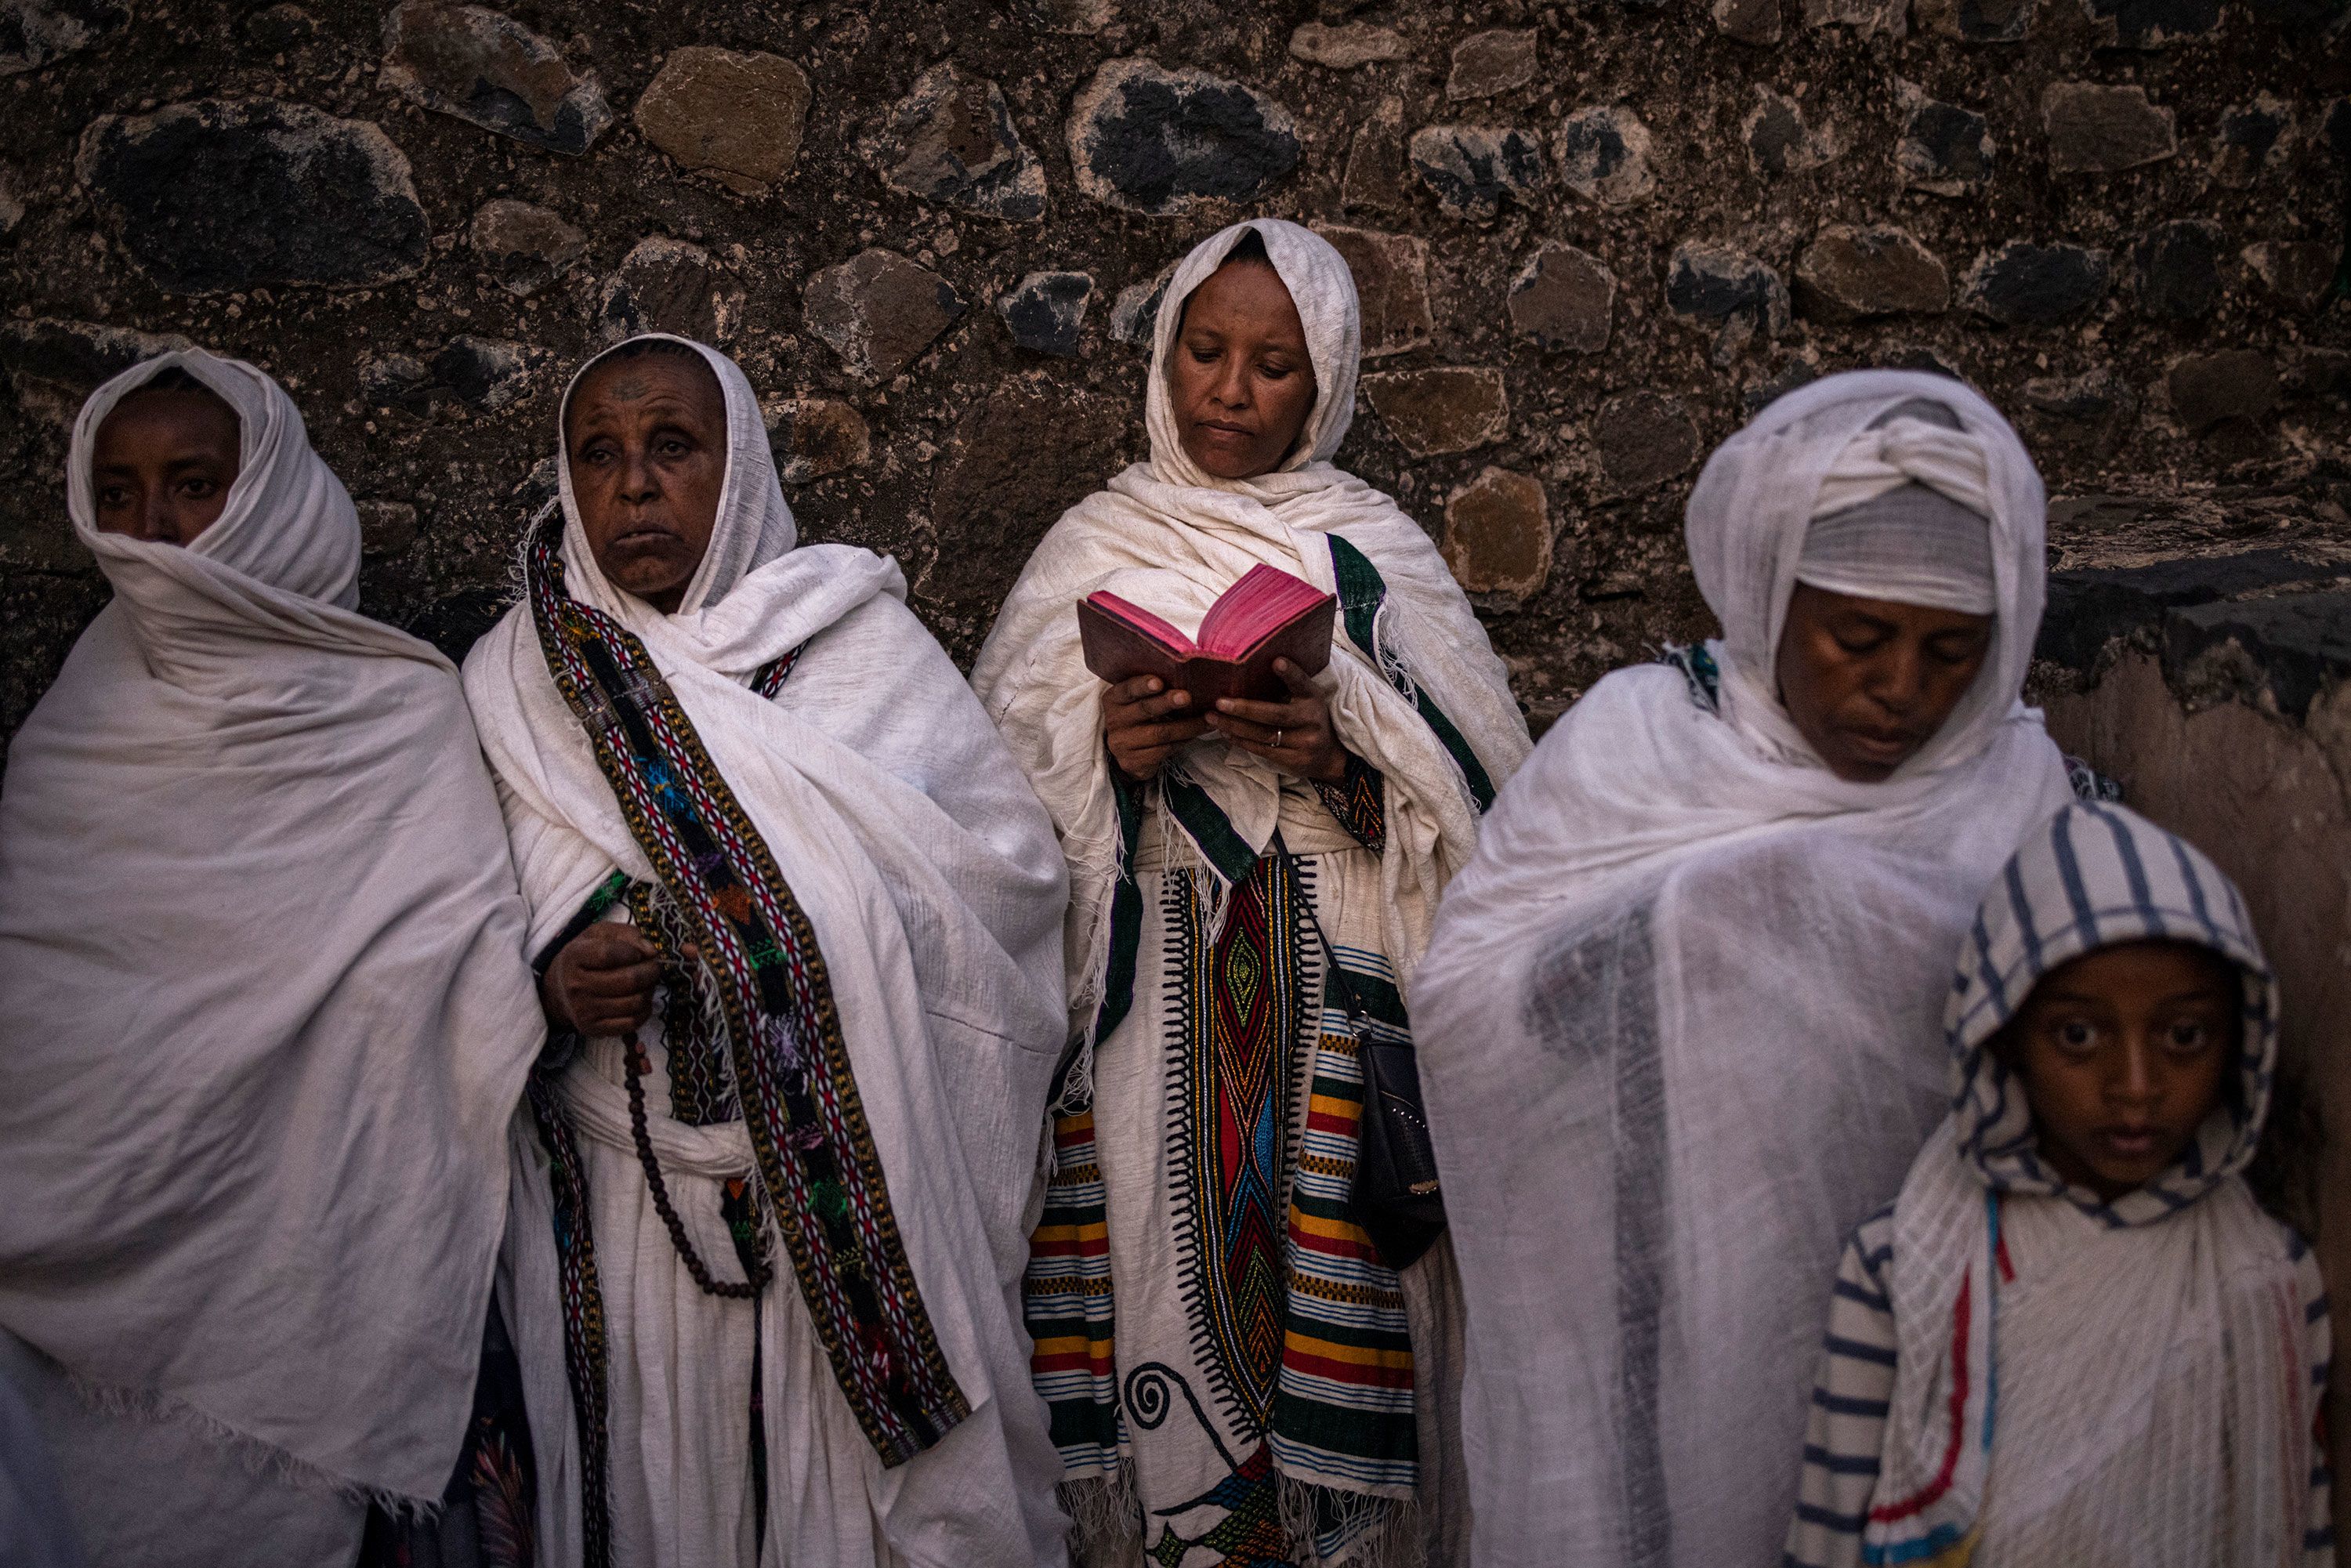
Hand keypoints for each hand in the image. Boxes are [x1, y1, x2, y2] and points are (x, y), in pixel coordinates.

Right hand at [541, 921, 678, 1036]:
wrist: (560, 990)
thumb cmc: (587, 957)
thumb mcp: (600, 934)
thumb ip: (627, 934)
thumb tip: (650, 951)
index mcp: (575, 956)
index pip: (608, 954)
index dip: (633, 952)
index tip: (639, 953)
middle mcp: (576, 985)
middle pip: (628, 980)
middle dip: (651, 971)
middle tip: (654, 967)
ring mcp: (583, 1010)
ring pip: (634, 1002)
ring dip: (650, 991)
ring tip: (647, 983)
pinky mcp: (593, 1028)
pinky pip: (632, 1023)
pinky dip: (645, 1011)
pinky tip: (641, 1000)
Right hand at [1103, 673, 1208, 781]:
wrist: (1127, 754)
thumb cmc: (1139, 719)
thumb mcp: (1137, 702)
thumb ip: (1152, 690)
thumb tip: (1186, 675)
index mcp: (1114, 699)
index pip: (1127, 689)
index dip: (1142, 686)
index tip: (1159, 682)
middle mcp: (1114, 720)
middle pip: (1145, 709)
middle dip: (1167, 702)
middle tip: (1186, 697)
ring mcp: (1121, 743)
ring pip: (1160, 733)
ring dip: (1187, 726)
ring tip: (1207, 720)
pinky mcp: (1132, 762)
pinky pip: (1163, 751)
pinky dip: (1183, 742)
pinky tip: (1195, 736)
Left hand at [1208, 658, 1349, 782]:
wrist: (1328, 757)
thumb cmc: (1308, 719)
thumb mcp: (1306, 699)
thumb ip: (1288, 686)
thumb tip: (1249, 668)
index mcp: (1313, 698)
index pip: (1302, 683)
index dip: (1290, 673)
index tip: (1276, 662)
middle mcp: (1311, 720)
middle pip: (1275, 714)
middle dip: (1244, 708)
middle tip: (1219, 702)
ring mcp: (1304, 743)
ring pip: (1263, 735)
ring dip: (1234, 726)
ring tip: (1212, 718)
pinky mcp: (1294, 761)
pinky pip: (1262, 751)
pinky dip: (1241, 741)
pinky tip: (1225, 733)